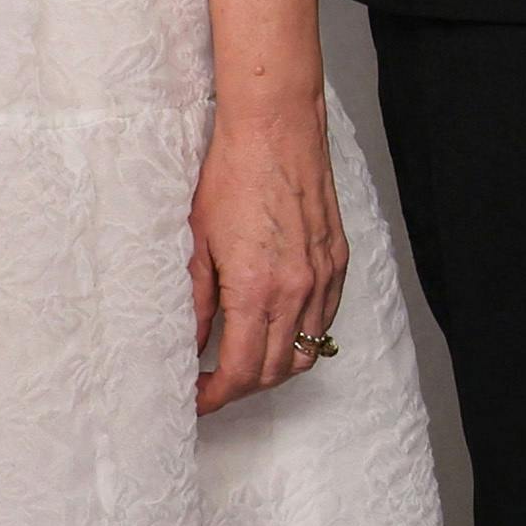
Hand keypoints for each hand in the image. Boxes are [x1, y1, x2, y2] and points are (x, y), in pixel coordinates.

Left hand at [189, 104, 349, 415]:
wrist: (276, 128)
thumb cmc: (231, 174)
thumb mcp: (198, 243)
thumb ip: (194, 303)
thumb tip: (188, 345)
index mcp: (257, 290)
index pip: (242, 371)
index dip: (216, 396)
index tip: (197, 398)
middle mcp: (298, 290)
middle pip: (276, 370)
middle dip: (241, 387)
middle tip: (212, 381)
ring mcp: (323, 276)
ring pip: (307, 351)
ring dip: (274, 367)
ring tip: (244, 358)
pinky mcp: (338, 259)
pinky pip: (325, 319)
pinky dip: (302, 336)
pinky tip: (276, 325)